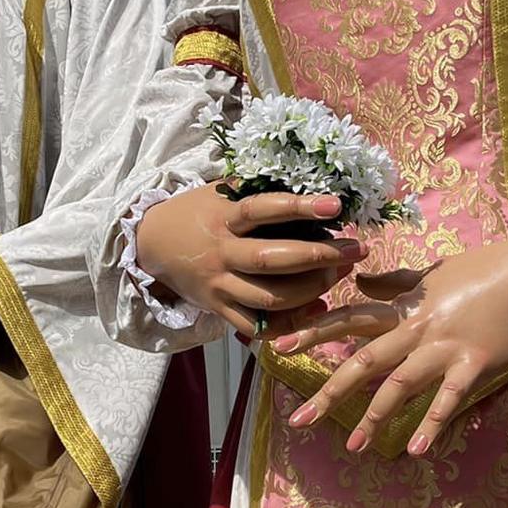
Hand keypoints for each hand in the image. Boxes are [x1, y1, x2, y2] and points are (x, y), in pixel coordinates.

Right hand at [134, 187, 365, 337]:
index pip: (262, 210)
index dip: (299, 207)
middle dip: (319, 257)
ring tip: (340, 274)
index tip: (335, 204)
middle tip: (355, 249)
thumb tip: (309, 181)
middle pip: (272, 260)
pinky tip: (318, 308)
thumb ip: (257, 191)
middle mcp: (221, 253)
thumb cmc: (197, 212)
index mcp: (222, 218)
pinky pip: (258, 325)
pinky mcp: (219, 309)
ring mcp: (220, 285)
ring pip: (270, 297)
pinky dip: (290, 322)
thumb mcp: (220, 193)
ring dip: (311, 289)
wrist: (151, 244)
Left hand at [269, 228, 507, 457]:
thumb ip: (396, 281)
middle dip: (330, 391)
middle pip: (365, 360)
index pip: (350, 317)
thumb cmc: (488, 268)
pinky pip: (450, 398)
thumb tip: (361, 281)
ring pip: (401, 383)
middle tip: (300, 420)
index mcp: (406, 305)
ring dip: (376, 417)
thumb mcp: (435, 272)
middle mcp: (418, 327)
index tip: (279, 346)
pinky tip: (416, 450)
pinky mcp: (477, 362)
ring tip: (355, 447)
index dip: (314, 331)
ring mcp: (447, 346)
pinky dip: (432, 424)